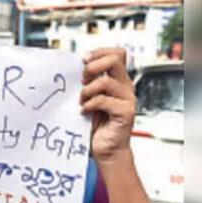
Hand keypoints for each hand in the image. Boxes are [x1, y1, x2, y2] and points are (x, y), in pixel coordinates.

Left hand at [81, 48, 135, 163]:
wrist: (106, 150)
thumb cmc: (96, 126)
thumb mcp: (90, 99)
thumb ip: (89, 84)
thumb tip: (74, 69)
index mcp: (118, 80)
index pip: (117, 53)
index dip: (99, 52)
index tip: (83, 61)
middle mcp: (125, 87)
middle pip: (115, 59)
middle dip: (93, 67)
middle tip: (82, 80)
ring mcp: (127, 99)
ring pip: (106, 81)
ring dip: (87, 90)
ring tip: (81, 102)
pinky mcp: (125, 113)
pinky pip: (103, 100)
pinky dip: (89, 105)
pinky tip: (84, 112)